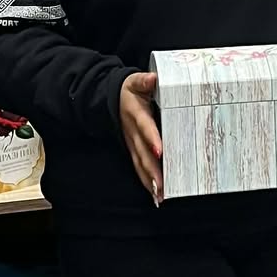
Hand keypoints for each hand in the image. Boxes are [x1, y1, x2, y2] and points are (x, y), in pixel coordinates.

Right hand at [119, 72, 162, 203]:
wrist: (112, 100)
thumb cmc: (130, 91)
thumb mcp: (135, 81)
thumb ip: (145, 81)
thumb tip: (153, 80)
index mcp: (135, 114)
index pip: (145, 128)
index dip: (152, 139)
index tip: (160, 151)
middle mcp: (132, 133)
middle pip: (143, 154)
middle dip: (153, 171)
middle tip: (164, 185)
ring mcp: (132, 144)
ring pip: (141, 165)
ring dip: (150, 181)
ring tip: (161, 196)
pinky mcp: (134, 151)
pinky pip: (140, 168)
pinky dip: (147, 183)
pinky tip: (156, 195)